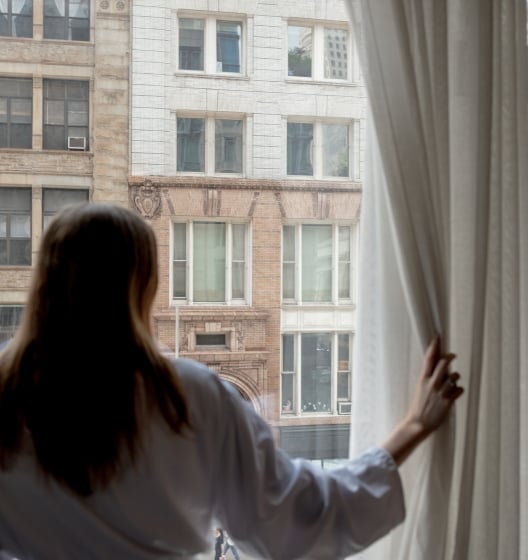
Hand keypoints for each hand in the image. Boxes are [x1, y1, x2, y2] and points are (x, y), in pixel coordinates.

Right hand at [381, 335, 463, 465]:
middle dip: (450, 357)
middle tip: (453, 355)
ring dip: (455, 377)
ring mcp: (439, 393)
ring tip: (452, 382)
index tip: (437, 335)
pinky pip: (459, 390)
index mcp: (422, 379)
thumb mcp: (420, 389)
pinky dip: (459, 390)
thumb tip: (441, 368)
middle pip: (443, 364)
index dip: (434, 346)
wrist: (418, 424)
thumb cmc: (419, 406)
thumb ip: (429, 378)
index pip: (428, 358)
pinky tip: (455, 393)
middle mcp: (431, 384)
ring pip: (454, 376)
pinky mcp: (447, 402)